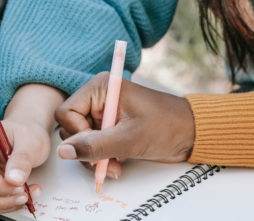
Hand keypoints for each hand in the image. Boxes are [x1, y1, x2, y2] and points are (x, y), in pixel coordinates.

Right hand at [0, 119, 48, 216]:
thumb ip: (23, 159)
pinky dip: (1, 204)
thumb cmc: (26, 131)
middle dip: (0, 199)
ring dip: (2, 204)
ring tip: (26, 195)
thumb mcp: (32, 141)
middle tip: (25, 196)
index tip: (19, 188)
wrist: (27, 130)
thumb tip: (14, 179)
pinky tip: (17, 196)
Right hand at [55, 72, 195, 172]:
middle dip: (86, 149)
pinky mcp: (111, 127)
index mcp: (102, 87)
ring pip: (80, 140)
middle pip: (71, 128)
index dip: (77, 133)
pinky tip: (117, 163)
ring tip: (114, 165)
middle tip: (105, 162)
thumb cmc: (166, 126)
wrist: (189, 133)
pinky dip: (101, 158)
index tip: (96, 144)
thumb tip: (64, 151)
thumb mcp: (129, 138)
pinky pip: (93, 145)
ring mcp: (104, 113)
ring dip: (95, 158)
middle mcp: (100, 98)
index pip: (67, 112)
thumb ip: (95, 145)